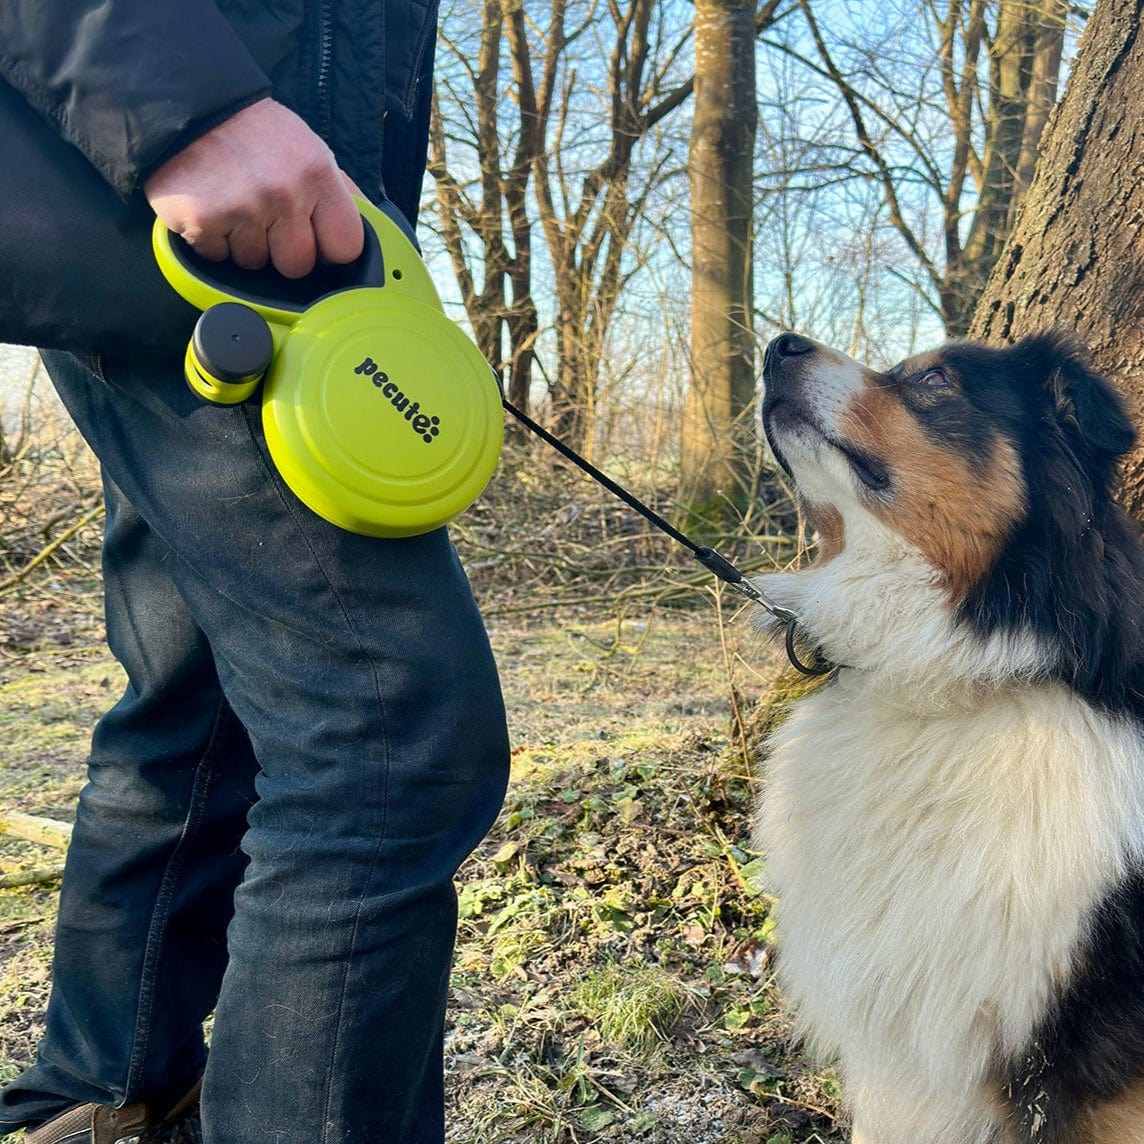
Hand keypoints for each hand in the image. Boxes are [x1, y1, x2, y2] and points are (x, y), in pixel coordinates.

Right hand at [144, 98, 363, 278]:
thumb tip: (376, 228)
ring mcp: (242, 209)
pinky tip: (212, 207)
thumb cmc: (254, 133)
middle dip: (282, 249)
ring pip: (255, 264)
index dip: (329, 249)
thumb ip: (339, 191)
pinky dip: (211, 239)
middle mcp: (283, 193)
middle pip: (298, 265)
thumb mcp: (308, 149)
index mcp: (317, 174)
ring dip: (244, 243)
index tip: (315, 238)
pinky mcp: (202, 221)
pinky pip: (217, 257)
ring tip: (235, 205)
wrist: (188, 104)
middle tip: (265, 216)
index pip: (345, 246)